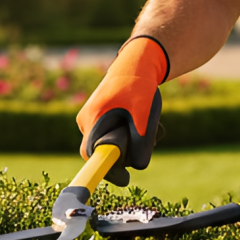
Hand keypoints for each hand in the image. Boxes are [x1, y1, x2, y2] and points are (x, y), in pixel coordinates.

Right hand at [76, 36, 168, 181]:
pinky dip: (131, 131)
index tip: (125, 179)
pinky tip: (147, 120)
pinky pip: (113, 133)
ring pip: (112, 142)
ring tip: (152, 125)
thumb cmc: (139, 84)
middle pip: (104, 150)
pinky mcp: (101, 116)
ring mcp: (92, 118)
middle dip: (128, 150)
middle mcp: (87, 121)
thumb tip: (139, 166)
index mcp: (92, 120)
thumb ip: (141, 142)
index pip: (92, 155)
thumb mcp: (144, 114)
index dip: (107, 171)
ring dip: (134, 140)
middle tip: (150, 138)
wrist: (137, 60)